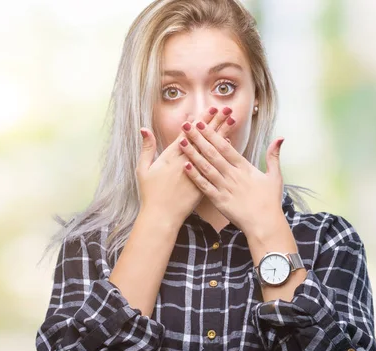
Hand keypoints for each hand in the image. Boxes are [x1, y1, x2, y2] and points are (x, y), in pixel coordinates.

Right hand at [136, 107, 222, 226]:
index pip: (189, 134)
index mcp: (171, 156)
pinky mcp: (203, 183)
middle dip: (215, 122)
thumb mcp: (143, 169)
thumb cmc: (151, 194)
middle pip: (203, 138)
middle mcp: (186, 161)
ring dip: (222, 133)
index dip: (201, 120)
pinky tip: (230, 144)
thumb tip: (144, 129)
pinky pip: (215, 164)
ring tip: (232, 121)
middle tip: (227, 109)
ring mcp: (196, 172)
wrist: (161, 216)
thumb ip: (147, 148)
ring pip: (211, 149)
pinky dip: (222, 154)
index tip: (211, 109)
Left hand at [181, 109, 285, 236]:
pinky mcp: (219, 201)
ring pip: (206, 167)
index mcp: (245, 168)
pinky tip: (185, 166)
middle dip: (198, 138)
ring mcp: (225, 188)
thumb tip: (280, 138)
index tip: (202, 124)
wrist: (265, 224)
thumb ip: (274, 156)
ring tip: (181, 142)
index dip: (212, 134)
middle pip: (212, 153)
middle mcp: (233, 175)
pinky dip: (195, 176)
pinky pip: (204, 186)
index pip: (226, 147)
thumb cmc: (270, 201)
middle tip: (186, 125)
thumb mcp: (275, 176)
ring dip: (193, 154)